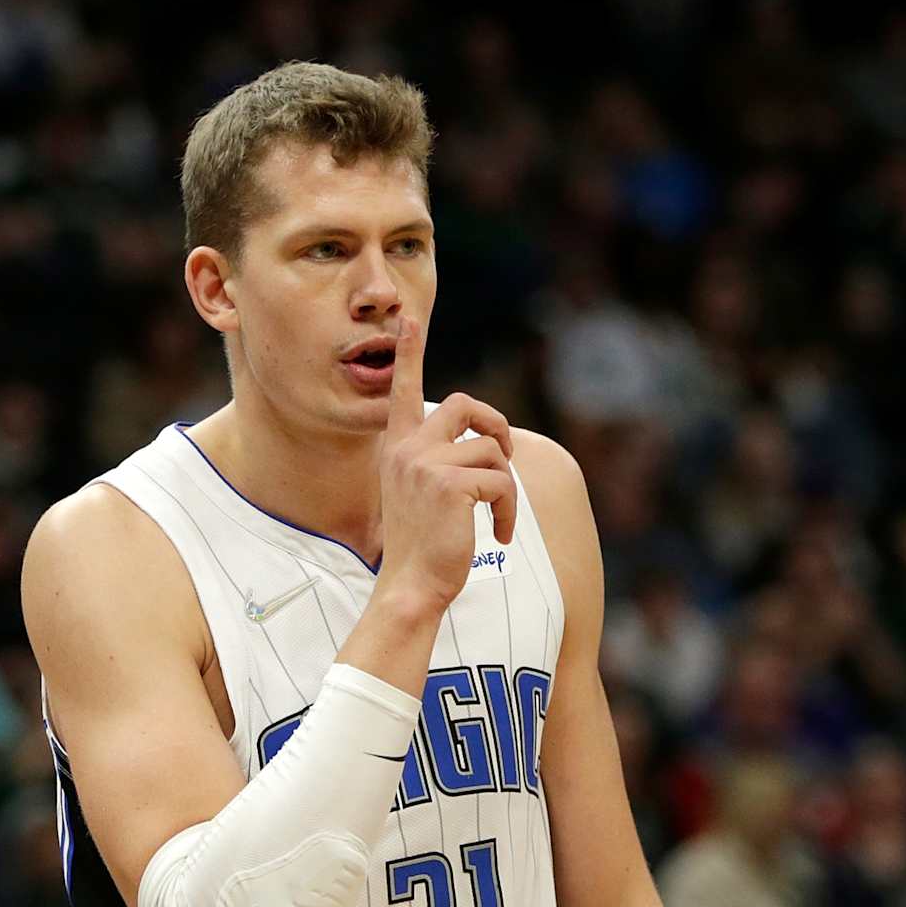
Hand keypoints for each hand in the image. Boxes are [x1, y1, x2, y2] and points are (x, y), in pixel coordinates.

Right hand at [375, 316, 515, 617]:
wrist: (409, 587)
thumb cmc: (420, 548)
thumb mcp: (419, 495)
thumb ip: (435, 462)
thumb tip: (480, 445)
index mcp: (397, 448)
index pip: (404, 390)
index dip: (410, 353)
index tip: (408, 319)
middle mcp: (407, 448)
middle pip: (467, 405)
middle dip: (497, 424)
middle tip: (505, 454)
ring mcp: (426, 463)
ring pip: (492, 451)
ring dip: (505, 488)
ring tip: (496, 519)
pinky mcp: (451, 484)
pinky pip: (501, 480)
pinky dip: (508, 509)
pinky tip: (496, 534)